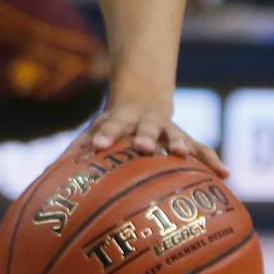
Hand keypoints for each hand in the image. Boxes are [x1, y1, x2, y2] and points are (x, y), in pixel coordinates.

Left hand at [77, 92, 228, 175]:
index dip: (104, 135)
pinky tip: (226, 175)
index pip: (110, 126)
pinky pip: (202, 150)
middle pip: (145, 127)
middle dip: (144, 136)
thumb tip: (47, 173)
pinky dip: (213, 161)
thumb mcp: (95, 132)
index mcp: (120, 120)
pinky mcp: (185, 139)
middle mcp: (145, 122)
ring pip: (175, 134)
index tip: (98, 146)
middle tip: (143, 146)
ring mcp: (167, 129)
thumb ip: (76, 151)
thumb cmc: (113, 127)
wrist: (142, 98)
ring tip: (183, 154)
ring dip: (179, 143)